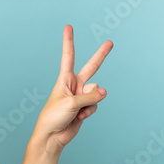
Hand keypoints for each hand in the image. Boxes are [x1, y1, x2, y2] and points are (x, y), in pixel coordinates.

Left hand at [32, 25, 112, 151]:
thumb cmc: (53, 117)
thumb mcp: (71, 103)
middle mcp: (74, 85)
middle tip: (110, 42)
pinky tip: (80, 117)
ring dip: (90, 102)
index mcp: (65, 79)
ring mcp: (81, 95)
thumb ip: (90, 96)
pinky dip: (90, 111)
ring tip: (78, 111)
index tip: (68, 27)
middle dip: (101, 55)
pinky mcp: (86, 107)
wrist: (52, 136)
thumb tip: (105, 91)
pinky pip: (96, 104)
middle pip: (91, 67)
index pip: (68, 57)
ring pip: (96, 92)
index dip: (69, 42)